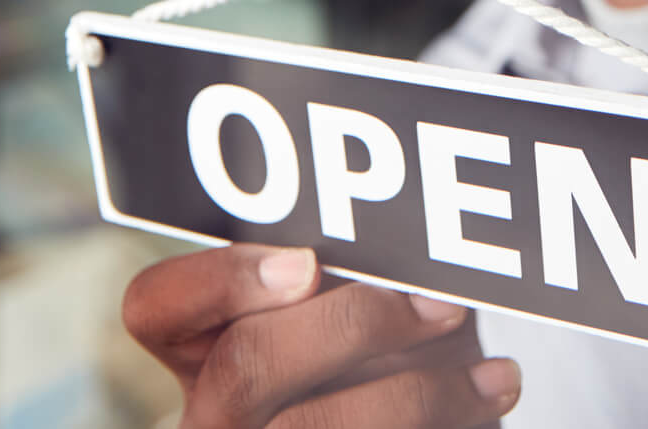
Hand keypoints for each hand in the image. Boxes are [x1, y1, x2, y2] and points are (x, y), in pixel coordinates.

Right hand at [122, 243, 521, 427]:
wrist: (397, 426)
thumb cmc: (385, 371)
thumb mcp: (352, 320)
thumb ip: (345, 280)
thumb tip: (404, 238)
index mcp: (204, 357)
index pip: (156, 306)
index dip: (223, 279)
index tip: (308, 262)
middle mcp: (217, 419)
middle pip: (244, 365)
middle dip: (355, 325)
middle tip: (440, 305)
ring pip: (315, 426)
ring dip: (421, 391)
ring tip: (490, 371)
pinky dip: (454, 422)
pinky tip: (491, 393)